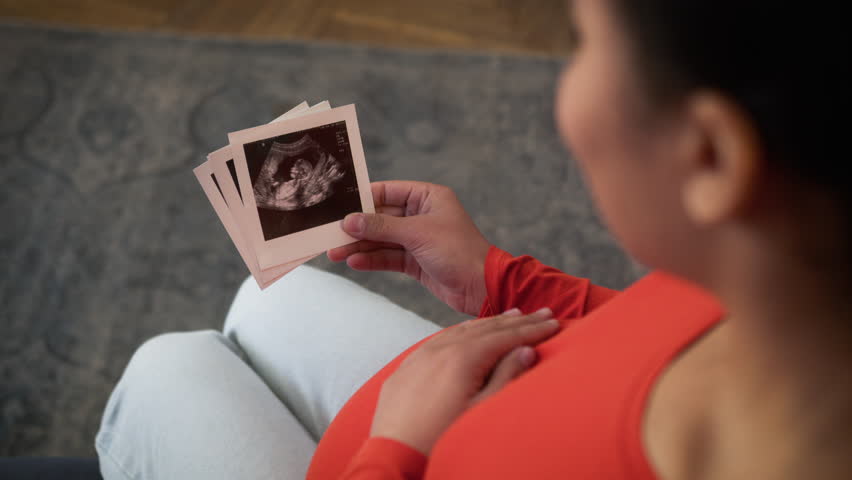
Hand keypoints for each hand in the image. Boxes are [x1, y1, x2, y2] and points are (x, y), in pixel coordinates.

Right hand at [328, 181, 490, 315]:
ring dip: (360, 246)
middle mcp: (422, 215)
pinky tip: (354, 262)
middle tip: (331, 233)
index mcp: (428, 197)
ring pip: (382, 240)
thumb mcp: (417, 234)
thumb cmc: (459, 251)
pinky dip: (372, 259)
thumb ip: (382, 227)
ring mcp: (418, 239)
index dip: (364, 198)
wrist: (481, 287)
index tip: (339, 205)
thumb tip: (350, 221)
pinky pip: (388, 257)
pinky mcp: (416, 261)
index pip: (389, 191)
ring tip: (335, 253)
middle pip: (381, 217)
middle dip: (358, 227)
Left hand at [369, 308, 560, 455]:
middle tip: (541, 312)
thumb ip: (505, 377)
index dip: (532, 330)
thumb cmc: (441, 440)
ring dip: (489, 322)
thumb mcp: (481, 411)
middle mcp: (440, 349)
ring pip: (461, 330)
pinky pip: (439, 339)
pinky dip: (461, 332)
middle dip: (517, 321)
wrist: (393, 457)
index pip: (506, 336)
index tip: (554, 323)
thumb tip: (526, 351)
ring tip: (512, 314)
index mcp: (463, 358)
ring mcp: (420, 356)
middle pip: (486, 328)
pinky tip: (469, 331)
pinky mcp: (407, 367)